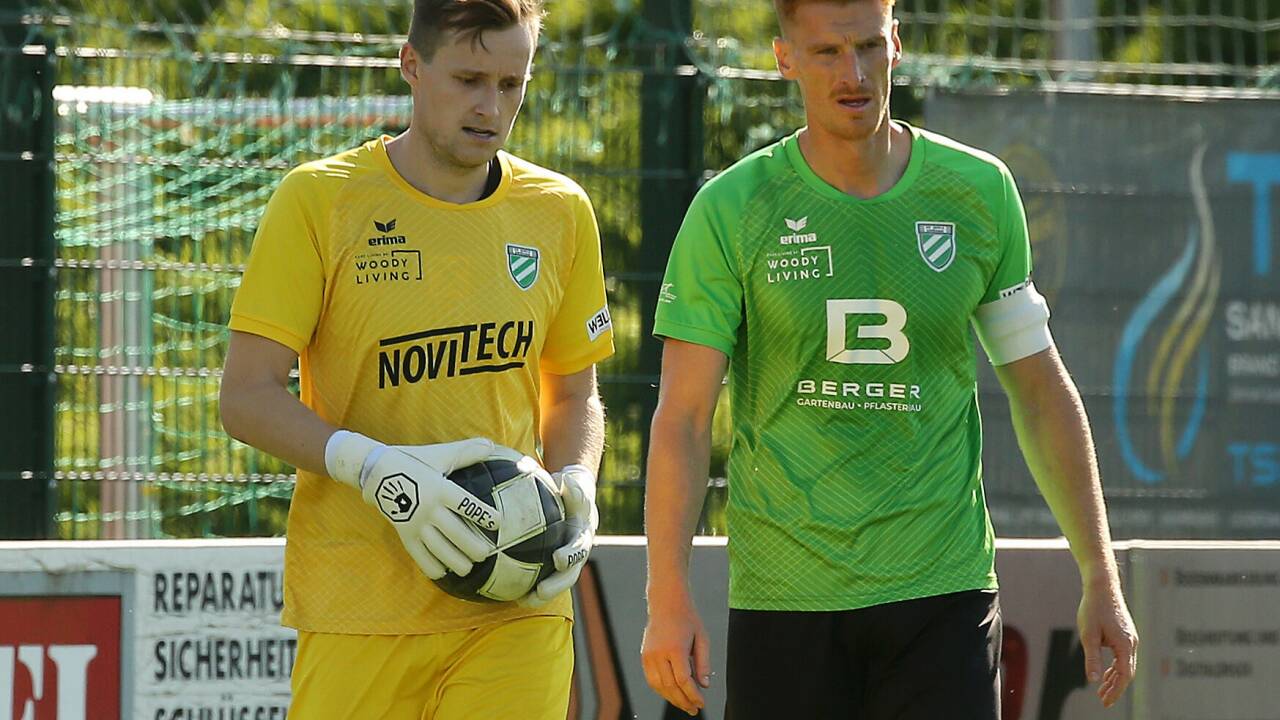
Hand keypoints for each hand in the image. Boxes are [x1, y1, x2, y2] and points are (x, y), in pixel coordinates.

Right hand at [326, 430, 501, 579]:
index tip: (498, 523)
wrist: (375, 471)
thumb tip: (491, 445)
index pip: (467, 505)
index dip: (483, 515)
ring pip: (439, 549)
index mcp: (440, 488)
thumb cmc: (413, 462)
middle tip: (487, 553)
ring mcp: (414, 523)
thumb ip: (466, 452)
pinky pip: (419, 556)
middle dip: (474, 547)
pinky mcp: (404, 534)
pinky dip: (432, 567)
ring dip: (456, 561)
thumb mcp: (439, 455)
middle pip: (456, 533)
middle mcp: (428, 508)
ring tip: (469, 567)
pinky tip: (444, 572)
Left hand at [520, 464, 597, 606]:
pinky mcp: (553, 567)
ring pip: (557, 583)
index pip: (579, 546)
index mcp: (582, 534)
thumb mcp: (573, 483)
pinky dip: (530, 590)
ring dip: (542, 594)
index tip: (557, 560)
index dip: (570, 555)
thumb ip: (572, 486)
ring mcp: (566, 562)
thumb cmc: (569, 489)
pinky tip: (511, 595)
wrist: (573, 499)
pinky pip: (542, 581)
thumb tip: (566, 479)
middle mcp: (577, 552)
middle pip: (570, 574)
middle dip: (557, 584)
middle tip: (541, 591)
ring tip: (524, 600)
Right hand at [641, 595, 710, 715]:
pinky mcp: (644, 656)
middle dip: (683, 701)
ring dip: (672, 698)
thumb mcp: (702, 638)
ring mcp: (649, 655)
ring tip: (685, 705)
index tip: (702, 703)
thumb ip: (703, 663)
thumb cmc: (687, 619)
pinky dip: (662, 690)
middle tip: (694, 710)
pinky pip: (651, 679)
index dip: (693, 695)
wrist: (666, 602)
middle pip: (670, 686)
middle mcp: (658, 653)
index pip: (683, 680)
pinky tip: (673, 694)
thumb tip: (704, 686)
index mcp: (675, 648)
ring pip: (659, 686)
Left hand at [1078, 580, 1138, 707]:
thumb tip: (1092, 680)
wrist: (1102, 586)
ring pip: (1126, 665)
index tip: (1105, 702)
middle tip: (1103, 701)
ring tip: (1102, 691)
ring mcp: (1130, 638)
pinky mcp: (1126, 634)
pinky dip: (1115, 667)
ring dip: (1115, 678)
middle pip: (1127, 672)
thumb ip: (1092, 658)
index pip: (1124, 675)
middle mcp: (1132, 643)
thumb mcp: (1088, 635)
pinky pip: (1123, 656)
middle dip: (1116, 688)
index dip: (1116, 690)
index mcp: (1125, 644)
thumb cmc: (1094, 609)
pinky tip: (1105, 673)